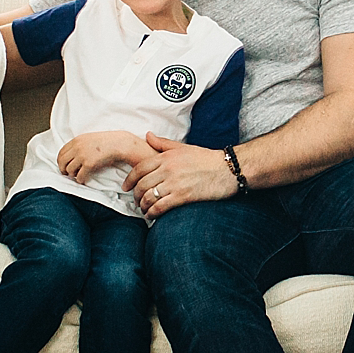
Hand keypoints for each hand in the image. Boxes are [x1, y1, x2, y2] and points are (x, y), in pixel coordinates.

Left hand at [57, 131, 143, 182]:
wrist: (118, 143)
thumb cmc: (106, 142)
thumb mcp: (89, 138)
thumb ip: (79, 145)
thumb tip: (71, 156)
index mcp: (76, 140)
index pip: (61, 153)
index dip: (60, 161)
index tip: (63, 166)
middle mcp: (77, 148)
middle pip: (62, 162)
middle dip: (63, 170)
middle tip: (67, 174)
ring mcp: (83, 156)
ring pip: (69, 170)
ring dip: (73, 175)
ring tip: (78, 175)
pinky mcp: (89, 164)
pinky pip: (79, 176)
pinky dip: (80, 180)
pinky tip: (84, 179)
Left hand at [124, 134, 238, 217]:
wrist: (227, 169)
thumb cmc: (207, 159)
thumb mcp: (183, 147)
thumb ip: (163, 143)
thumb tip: (147, 136)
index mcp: (166, 157)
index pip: (139, 168)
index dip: (129, 180)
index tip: (126, 187)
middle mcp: (168, 169)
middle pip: (142, 185)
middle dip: (135, 196)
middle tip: (135, 201)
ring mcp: (174, 183)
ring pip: (148, 197)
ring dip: (143, 206)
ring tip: (144, 210)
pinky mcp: (182, 196)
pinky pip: (160, 207)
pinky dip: (152, 213)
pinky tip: (152, 216)